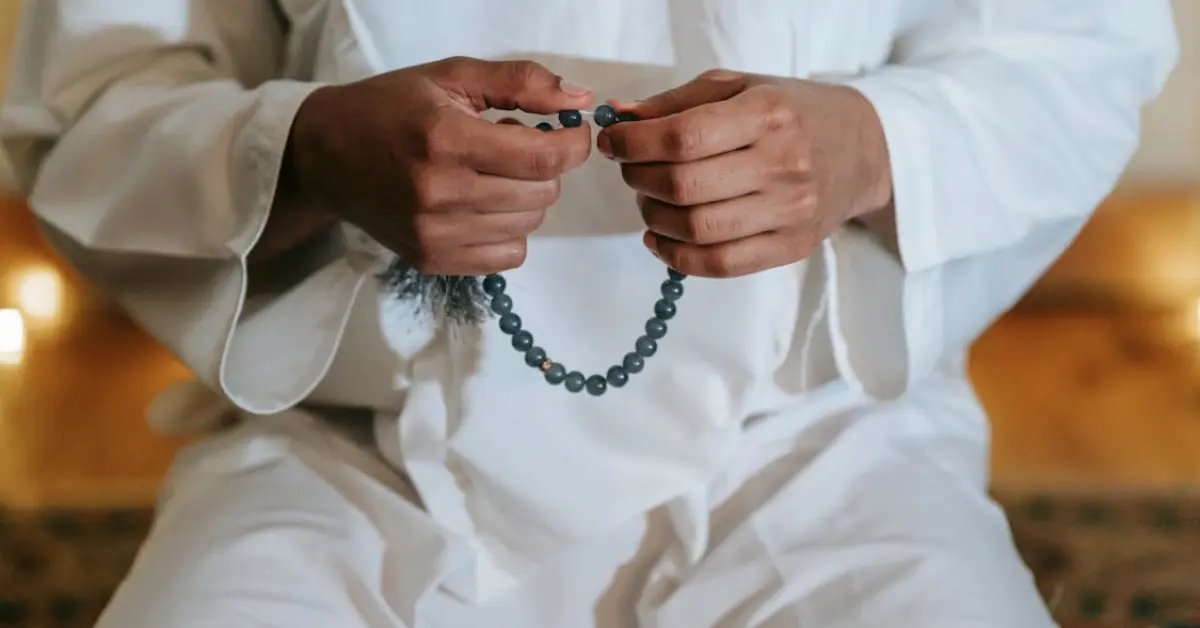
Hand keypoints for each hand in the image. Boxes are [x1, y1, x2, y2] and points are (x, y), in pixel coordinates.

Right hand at [284, 57, 593, 274]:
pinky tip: (484, 205)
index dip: (572, 146)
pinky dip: (509, 231)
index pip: (543, 159)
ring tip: (490, 174)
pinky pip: (507, 256)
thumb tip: (580, 100)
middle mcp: (441, 193)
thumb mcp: (452, 76)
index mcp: (447, 140)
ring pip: (528, 225)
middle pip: (541, 194)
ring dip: (525, 198)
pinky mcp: (432, 259)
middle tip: (513, 147)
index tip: (570, 133)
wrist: (326, 155)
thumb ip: (521, 83)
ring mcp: (435, 233)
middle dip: (543, 168)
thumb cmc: (392, 108)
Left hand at [597, 70, 892, 277]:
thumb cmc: (790, 113)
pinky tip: (660, 239)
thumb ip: (676, 103)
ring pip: (697, 229)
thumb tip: (620, 119)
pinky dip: (677, 257)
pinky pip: (720, 265)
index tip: (613, 143)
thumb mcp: (738, 88)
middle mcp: (783, 164)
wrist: (861, 149)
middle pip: (684, 186)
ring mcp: (790, 211)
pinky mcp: (791, 248)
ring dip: (653, 218)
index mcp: (768, 114)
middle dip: (640, 179)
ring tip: (649, 201)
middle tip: (632, 170)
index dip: (634, 144)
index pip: (683, 137)